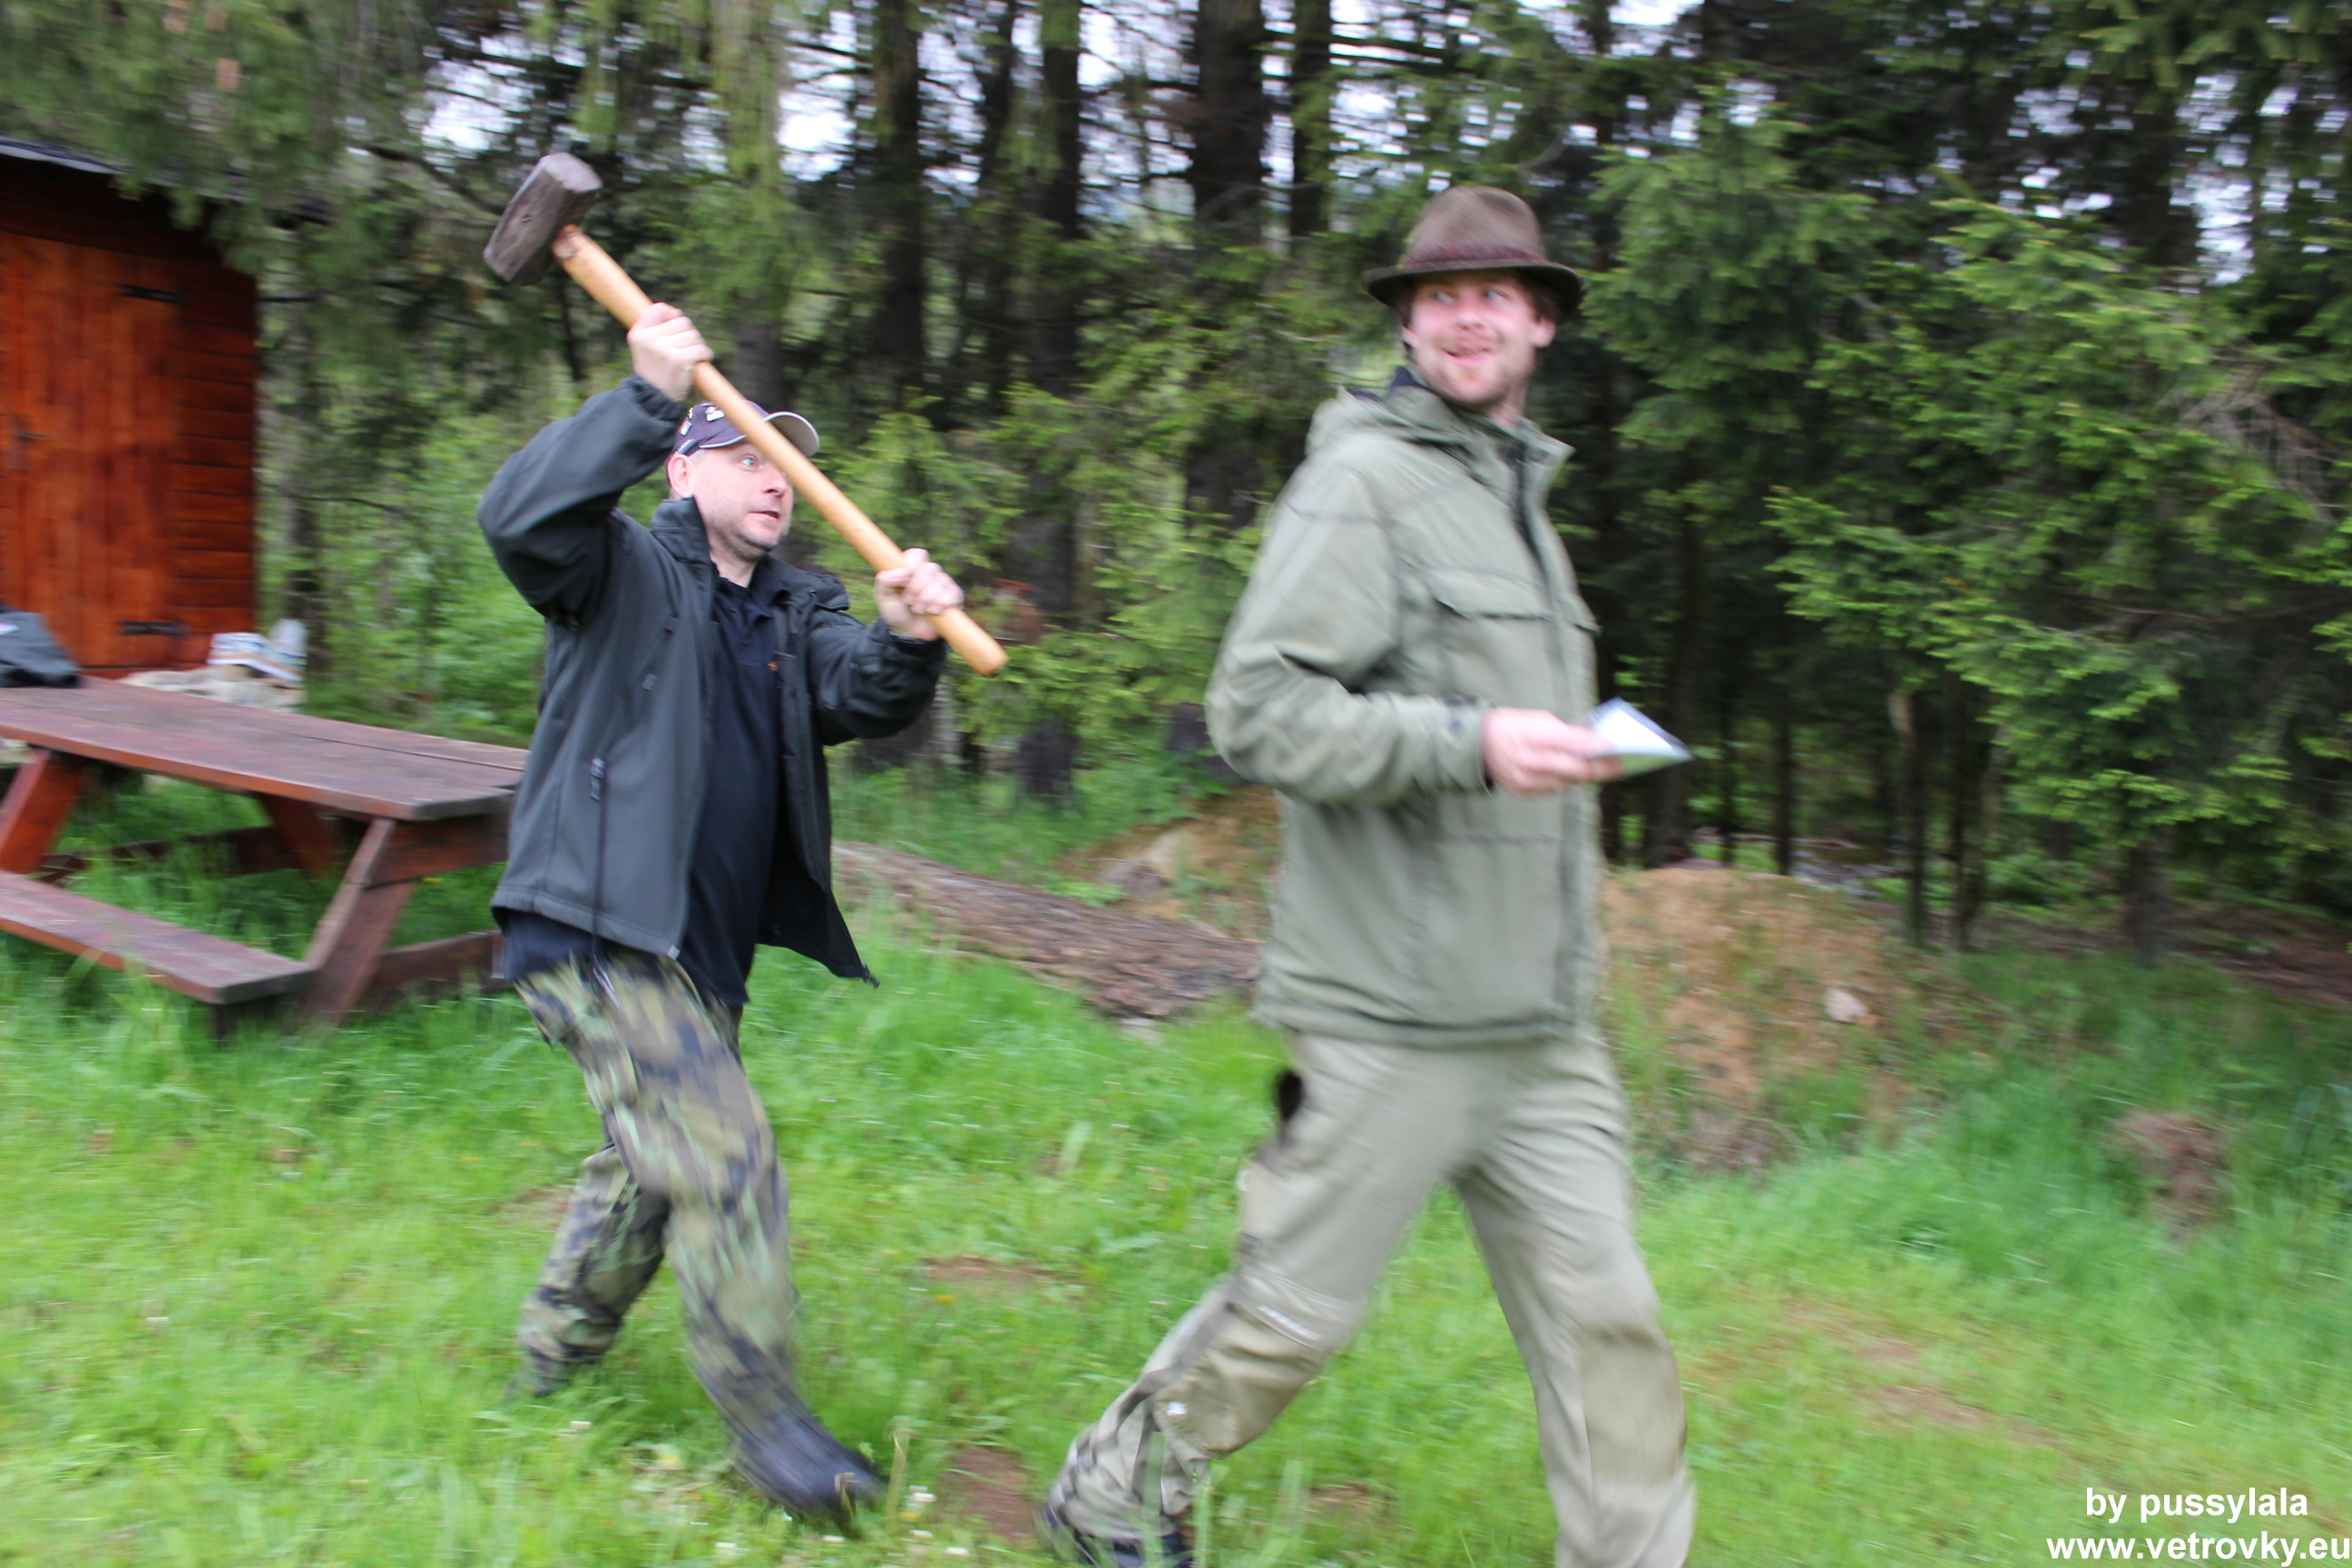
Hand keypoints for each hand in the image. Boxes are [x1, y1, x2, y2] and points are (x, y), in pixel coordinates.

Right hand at [628, 303, 709, 403]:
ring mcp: (664, 348)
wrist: (653, 399)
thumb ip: (655, 330)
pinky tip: (699, 361)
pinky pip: (700, 348)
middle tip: (686, 348)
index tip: (677, 328)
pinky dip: (705, 355)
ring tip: (691, 357)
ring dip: (697, 345)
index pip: (660, 309)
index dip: (672, 315)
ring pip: (693, 335)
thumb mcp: (645, 349)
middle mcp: (649, 338)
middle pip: (681, 321)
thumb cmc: (654, 372)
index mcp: (639, 333)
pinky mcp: (679, 359)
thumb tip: (674, 312)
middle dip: (689, 334)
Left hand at [874, 548, 964, 639]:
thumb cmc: (896, 611)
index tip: (904, 581)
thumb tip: (902, 573)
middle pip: (929, 568)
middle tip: (908, 602)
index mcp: (912, 568)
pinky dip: (941, 604)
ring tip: (919, 610)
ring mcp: (943, 584)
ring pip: (940, 583)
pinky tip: (934, 611)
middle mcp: (929, 572)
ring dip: (927, 599)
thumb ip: (885, 580)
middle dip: (917, 588)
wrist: (909, 632)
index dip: (912, 565)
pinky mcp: (954, 596)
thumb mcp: (883, 596)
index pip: (917, 554)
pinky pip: (953, 594)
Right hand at [1482, 708, 1620, 793]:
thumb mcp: (1538, 719)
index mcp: (1534, 737)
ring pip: (1568, 782)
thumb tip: (1593, 742)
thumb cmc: (1512, 725)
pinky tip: (1581, 777)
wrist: (1478, 744)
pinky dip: (1569, 781)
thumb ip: (1565, 732)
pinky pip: (1554, 788)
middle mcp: (1530, 761)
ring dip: (1588, 777)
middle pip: (1575, 769)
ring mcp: (1526, 779)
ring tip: (1605, 771)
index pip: (1574, 743)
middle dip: (1601, 768)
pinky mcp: (1523, 790)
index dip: (1598, 746)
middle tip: (1620, 765)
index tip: (1617, 746)